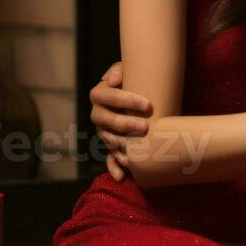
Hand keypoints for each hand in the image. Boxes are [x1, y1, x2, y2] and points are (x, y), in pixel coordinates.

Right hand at [90, 61, 150, 181]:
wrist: (143, 95)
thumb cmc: (137, 80)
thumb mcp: (130, 69)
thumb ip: (120, 69)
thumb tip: (112, 80)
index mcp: (99, 94)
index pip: (107, 96)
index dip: (126, 100)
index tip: (147, 104)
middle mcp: (98, 113)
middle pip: (106, 121)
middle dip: (125, 124)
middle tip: (146, 126)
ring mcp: (103, 131)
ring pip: (107, 140)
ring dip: (120, 145)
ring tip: (137, 149)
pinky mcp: (111, 145)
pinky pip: (109, 158)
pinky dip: (113, 167)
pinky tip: (121, 176)